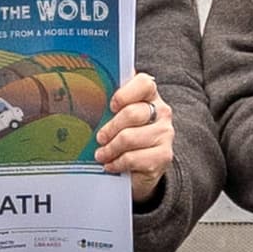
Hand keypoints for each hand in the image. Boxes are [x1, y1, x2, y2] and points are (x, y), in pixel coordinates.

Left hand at [94, 69, 175, 202]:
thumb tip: (87, 91)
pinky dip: (117, 163)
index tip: (111, 106)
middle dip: (110, 128)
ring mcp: (165, 134)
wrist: (142, 168)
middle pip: (132, 113)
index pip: (144, 83)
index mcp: (150, 96)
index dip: (125, 94)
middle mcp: (162, 112)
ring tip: (101, 154)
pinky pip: (133, 158)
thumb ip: (110, 104)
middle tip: (99, 138)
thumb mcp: (117, 118)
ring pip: (129, 138)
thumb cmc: (125, 136)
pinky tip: (111, 164)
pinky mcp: (164, 156)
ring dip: (110, 149)